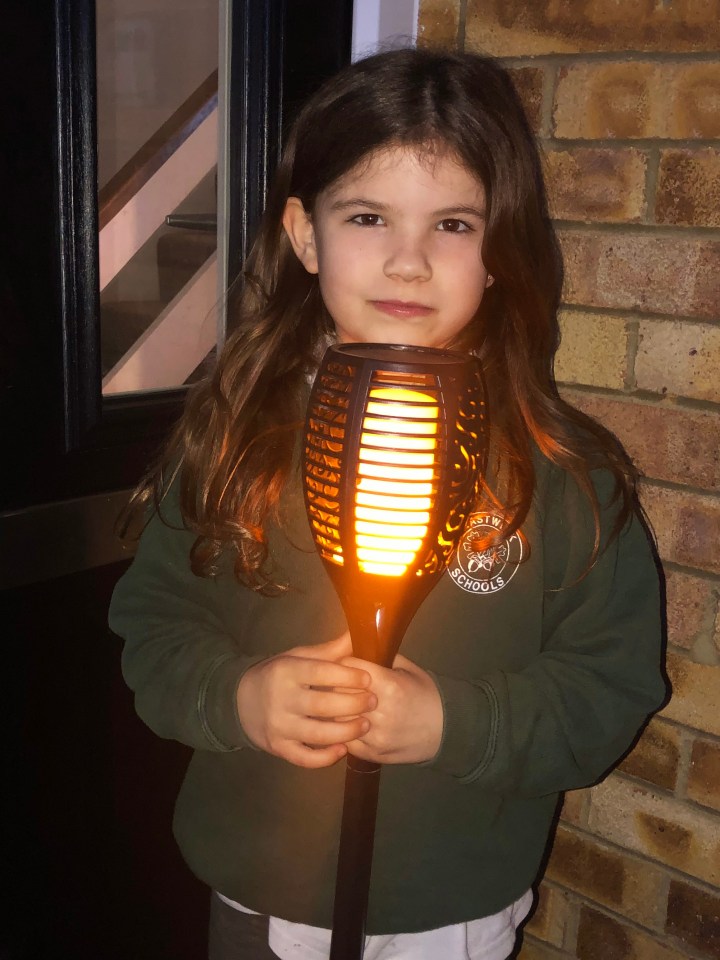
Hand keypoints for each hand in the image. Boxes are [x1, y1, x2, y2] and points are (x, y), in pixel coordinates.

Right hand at [236, 633, 376, 767]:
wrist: (240, 701)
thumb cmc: (278, 675)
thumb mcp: (298, 657)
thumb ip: (329, 651)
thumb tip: (359, 634)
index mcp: (287, 671)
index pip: (321, 672)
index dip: (347, 676)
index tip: (368, 679)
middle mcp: (281, 699)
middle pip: (322, 705)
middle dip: (353, 704)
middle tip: (373, 702)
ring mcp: (279, 726)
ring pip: (317, 734)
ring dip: (346, 732)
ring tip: (365, 725)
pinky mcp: (278, 748)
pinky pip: (304, 758)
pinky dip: (325, 758)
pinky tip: (343, 749)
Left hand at [342, 654, 442, 764]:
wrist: (447, 730)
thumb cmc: (426, 694)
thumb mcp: (408, 669)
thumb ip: (383, 657)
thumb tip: (359, 644)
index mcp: (389, 685)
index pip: (348, 667)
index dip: (345, 663)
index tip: (347, 664)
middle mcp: (379, 711)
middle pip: (339, 691)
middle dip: (339, 685)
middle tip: (343, 683)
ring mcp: (375, 736)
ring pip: (339, 718)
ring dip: (339, 710)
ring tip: (345, 704)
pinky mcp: (372, 754)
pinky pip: (347, 740)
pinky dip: (346, 731)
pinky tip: (352, 723)